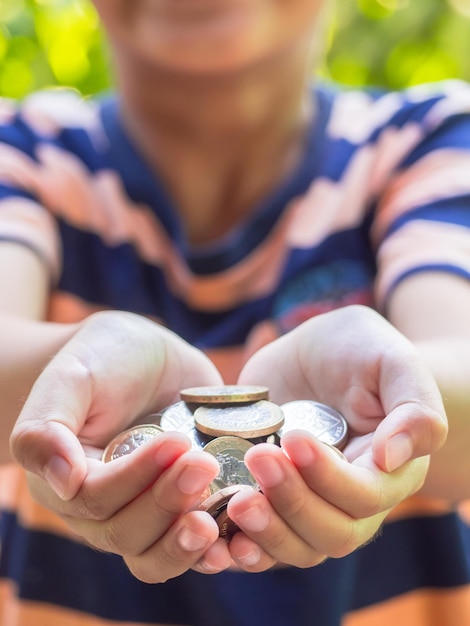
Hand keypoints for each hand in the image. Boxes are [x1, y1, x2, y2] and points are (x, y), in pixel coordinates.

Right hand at [10, 310, 235, 581]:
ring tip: (217, 521)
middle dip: (168, 504)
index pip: (95, 500)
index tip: (174, 443)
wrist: (141, 355)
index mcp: (68, 481)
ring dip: (187, 545)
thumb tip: (64, 483)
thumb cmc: (100, 359)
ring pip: (157, 555)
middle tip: (203, 464)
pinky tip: (241, 542)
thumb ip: (47, 427)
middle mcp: (103, 508)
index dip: (134, 479)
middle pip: (128, 534)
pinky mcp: (182, 505)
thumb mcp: (71, 378)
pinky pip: (194, 546)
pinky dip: (217, 550)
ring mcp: (145, 510)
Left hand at [224, 305, 447, 570]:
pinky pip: (261, 544)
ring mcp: (312, 505)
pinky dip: (240, 549)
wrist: (312, 354)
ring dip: (266, 532)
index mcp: (389, 471)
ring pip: (297, 548)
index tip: (294, 438)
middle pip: (331, 532)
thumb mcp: (391, 361)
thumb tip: (393, 458)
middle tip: (259, 458)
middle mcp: (352, 500)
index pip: (365, 497)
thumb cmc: (357, 351)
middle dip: (292, 502)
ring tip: (235, 501)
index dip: (329, 477)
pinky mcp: (274, 502)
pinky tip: (219, 539)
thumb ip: (413, 408)